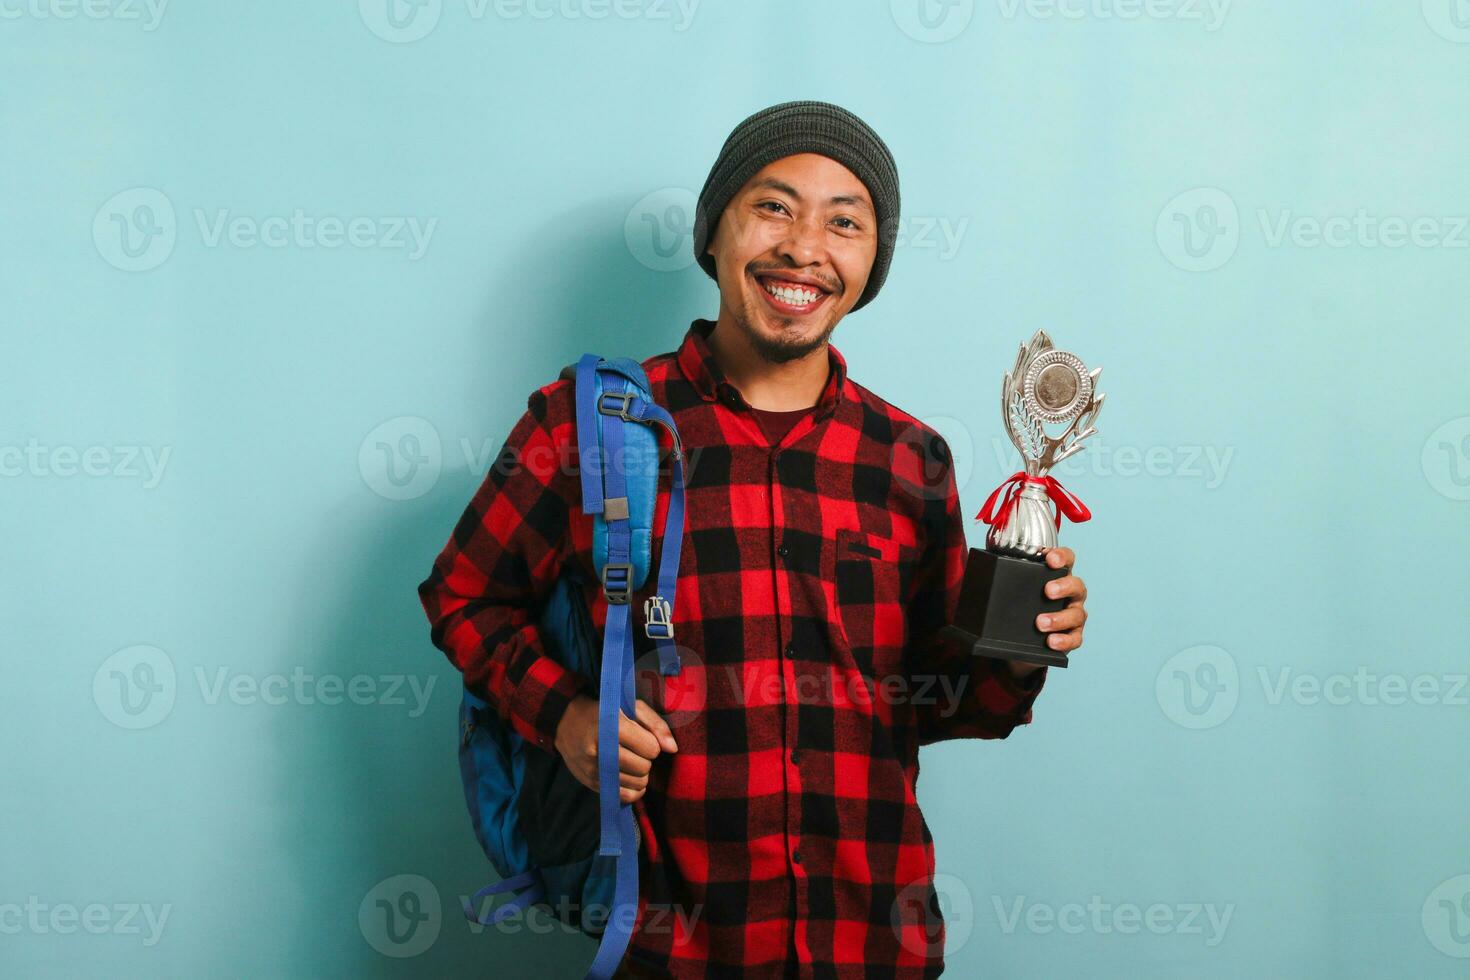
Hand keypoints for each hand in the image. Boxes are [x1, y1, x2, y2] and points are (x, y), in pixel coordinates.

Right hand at [554, 695, 677, 803]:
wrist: (566, 722)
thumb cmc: (604, 712)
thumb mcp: (631, 707)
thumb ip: (655, 724)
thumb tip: (672, 749)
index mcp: (612, 728)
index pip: (651, 748)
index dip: (652, 743)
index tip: (642, 737)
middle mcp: (601, 751)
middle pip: (644, 768)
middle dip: (646, 759)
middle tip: (636, 749)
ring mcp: (594, 770)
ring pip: (637, 784)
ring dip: (640, 774)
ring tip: (630, 761)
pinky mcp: (591, 783)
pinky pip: (624, 797)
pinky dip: (633, 790)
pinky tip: (629, 777)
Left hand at [1009, 546, 1088, 679]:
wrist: (1020, 641)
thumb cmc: (1019, 609)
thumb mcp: (1013, 592)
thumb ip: (1004, 579)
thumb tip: (980, 568)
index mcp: (1057, 577)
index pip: (1066, 560)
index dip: (1061, 556)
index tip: (1050, 558)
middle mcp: (1070, 595)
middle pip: (1077, 585)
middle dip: (1063, 586)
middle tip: (1047, 590)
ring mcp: (1074, 616)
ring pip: (1076, 614)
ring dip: (1059, 618)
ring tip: (1040, 623)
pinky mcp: (1072, 637)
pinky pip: (1075, 639)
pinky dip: (1064, 640)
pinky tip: (1051, 641)